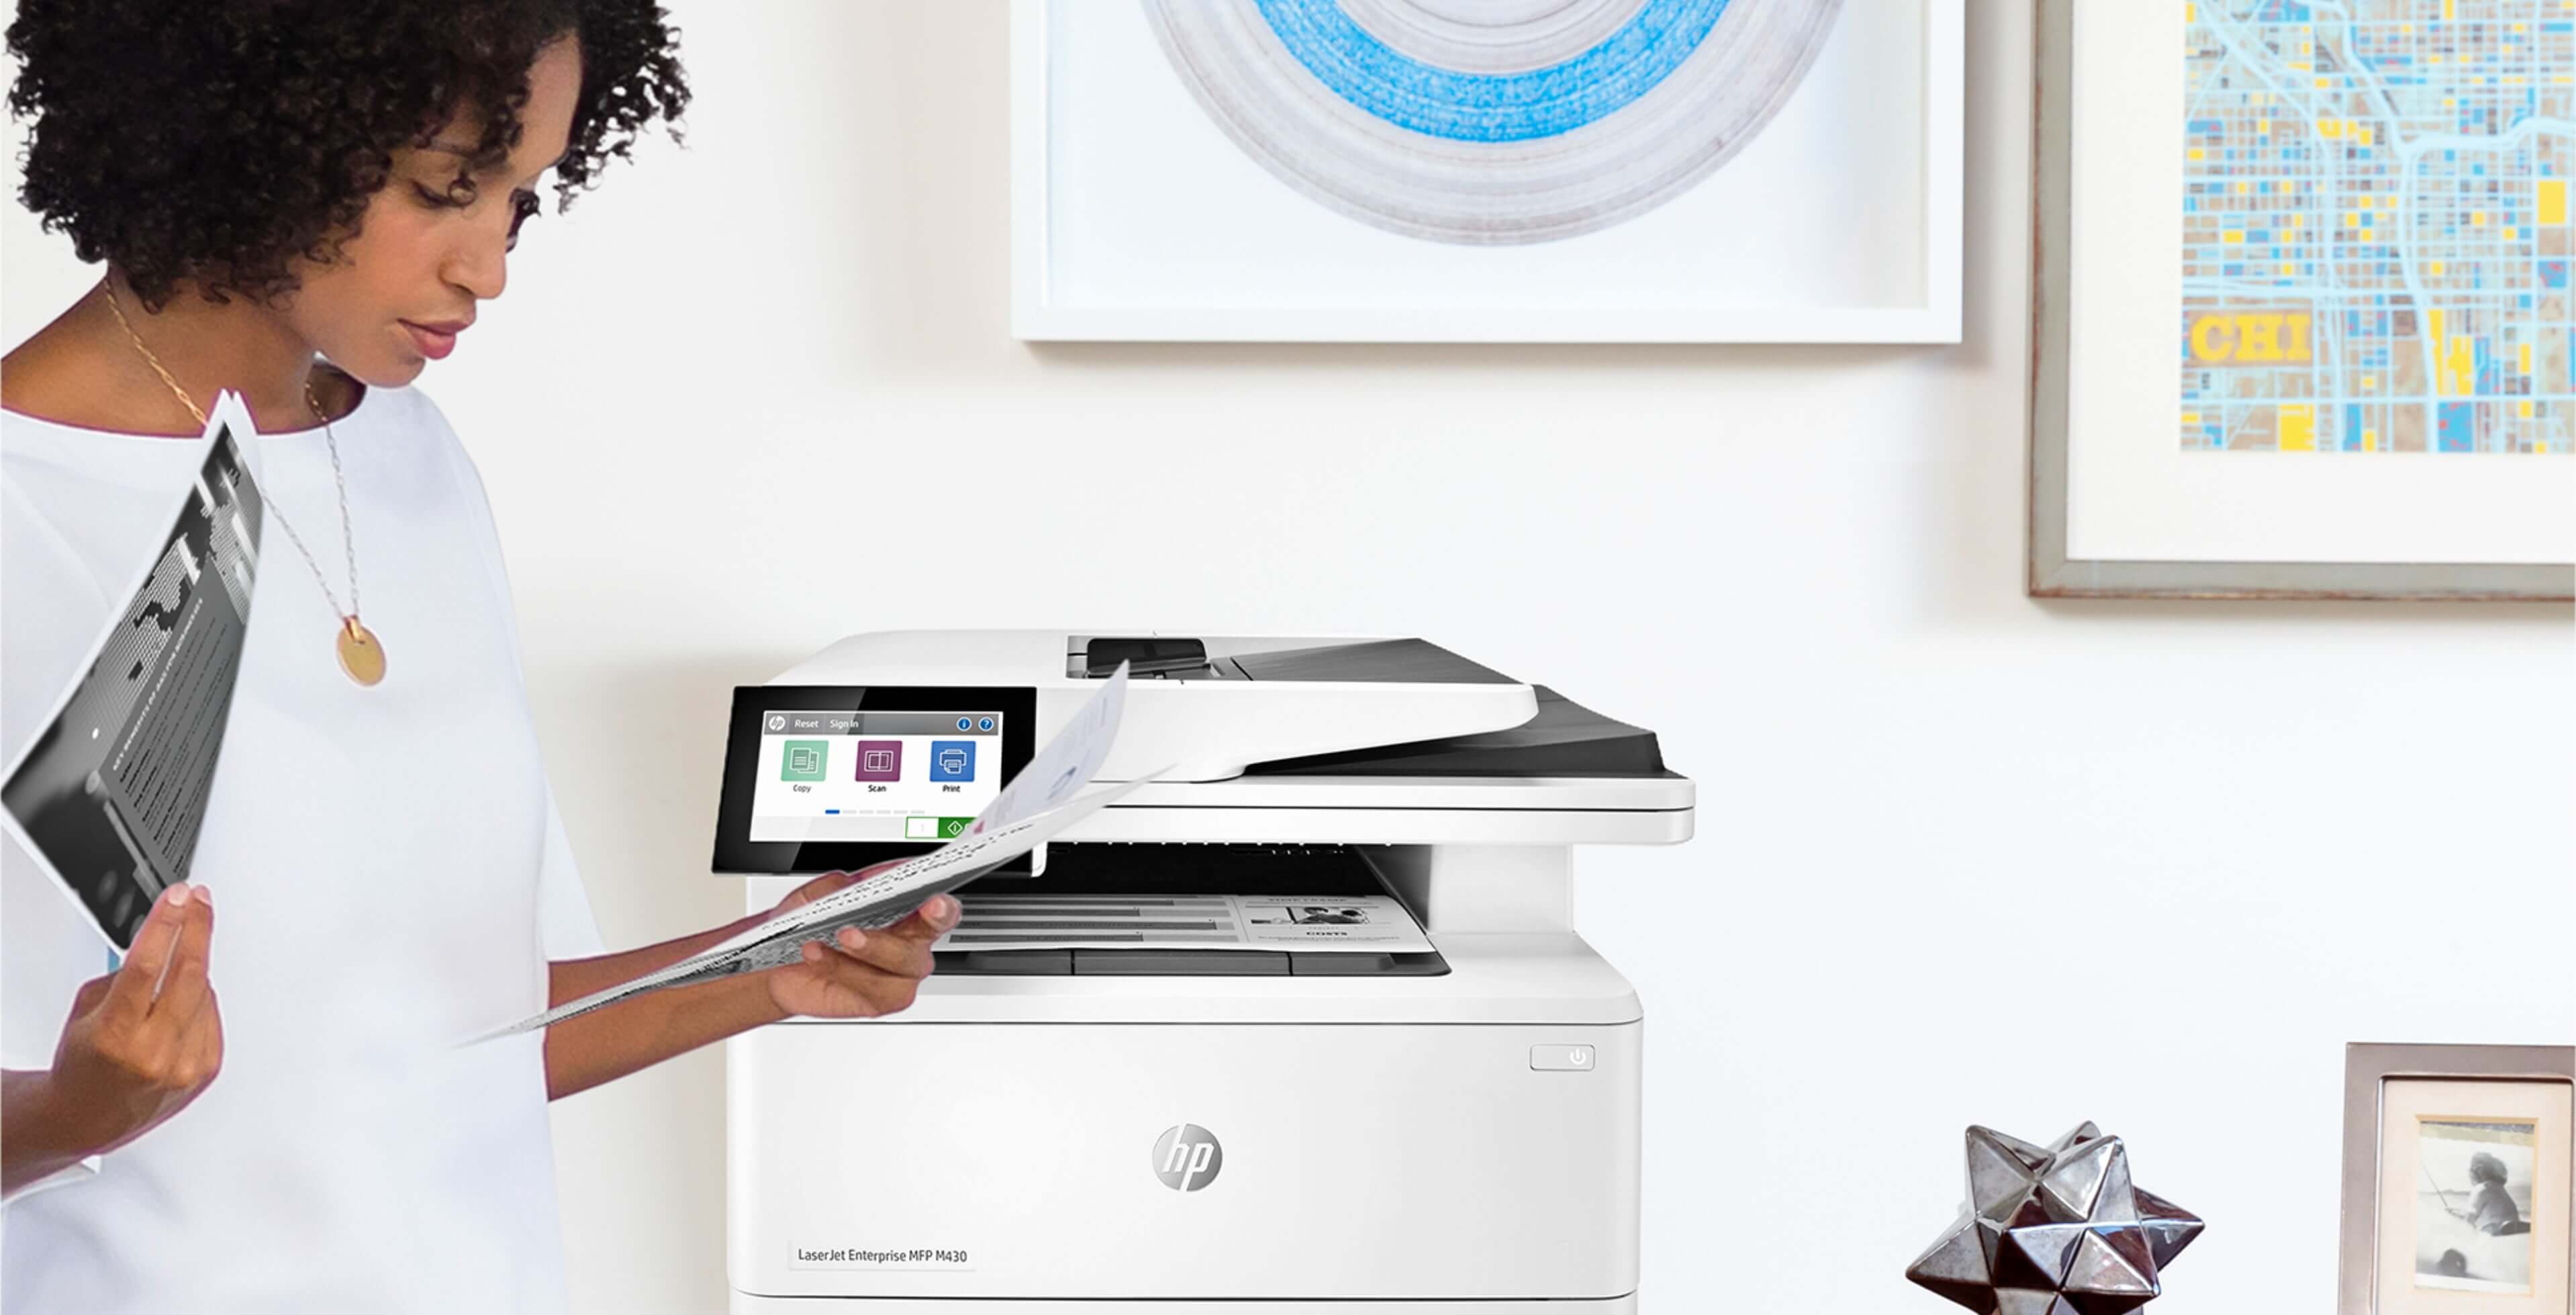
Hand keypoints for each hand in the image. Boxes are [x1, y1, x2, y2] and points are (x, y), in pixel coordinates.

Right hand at [44, 883, 222, 1154]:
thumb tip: (164, 939)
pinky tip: (179, 1008)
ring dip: (191, 973)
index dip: (167, 924)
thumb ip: (123, 976)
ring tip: (168, 979)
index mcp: (117, 1035)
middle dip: (197, 928)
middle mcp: (154, 1052)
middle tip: (199, 901)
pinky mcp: (205, 1070)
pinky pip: (212, 1015)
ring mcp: (184, 1064)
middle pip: (189, 973)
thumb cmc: (83, 1064)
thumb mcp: (87, 1012)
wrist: (88, 1117)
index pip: (146, 966)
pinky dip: (199, 1001)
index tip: (179, 896)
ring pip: (204, 992)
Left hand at [760, 866, 960, 1019]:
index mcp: (906, 914)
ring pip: (894, 966)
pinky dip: (839, 969)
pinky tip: (817, 957)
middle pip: (919, 943)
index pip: (939, 911)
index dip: (942, 909)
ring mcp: (898, 977)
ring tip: (821, 943)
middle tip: (850, 932)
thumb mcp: (813, 898)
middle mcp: (910, 946)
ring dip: (857, 953)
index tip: (935, 904)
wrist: (779, 970)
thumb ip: (834, 886)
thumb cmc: (807, 930)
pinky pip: (869, 988)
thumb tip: (849, 882)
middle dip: (885, 938)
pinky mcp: (881, 1001)